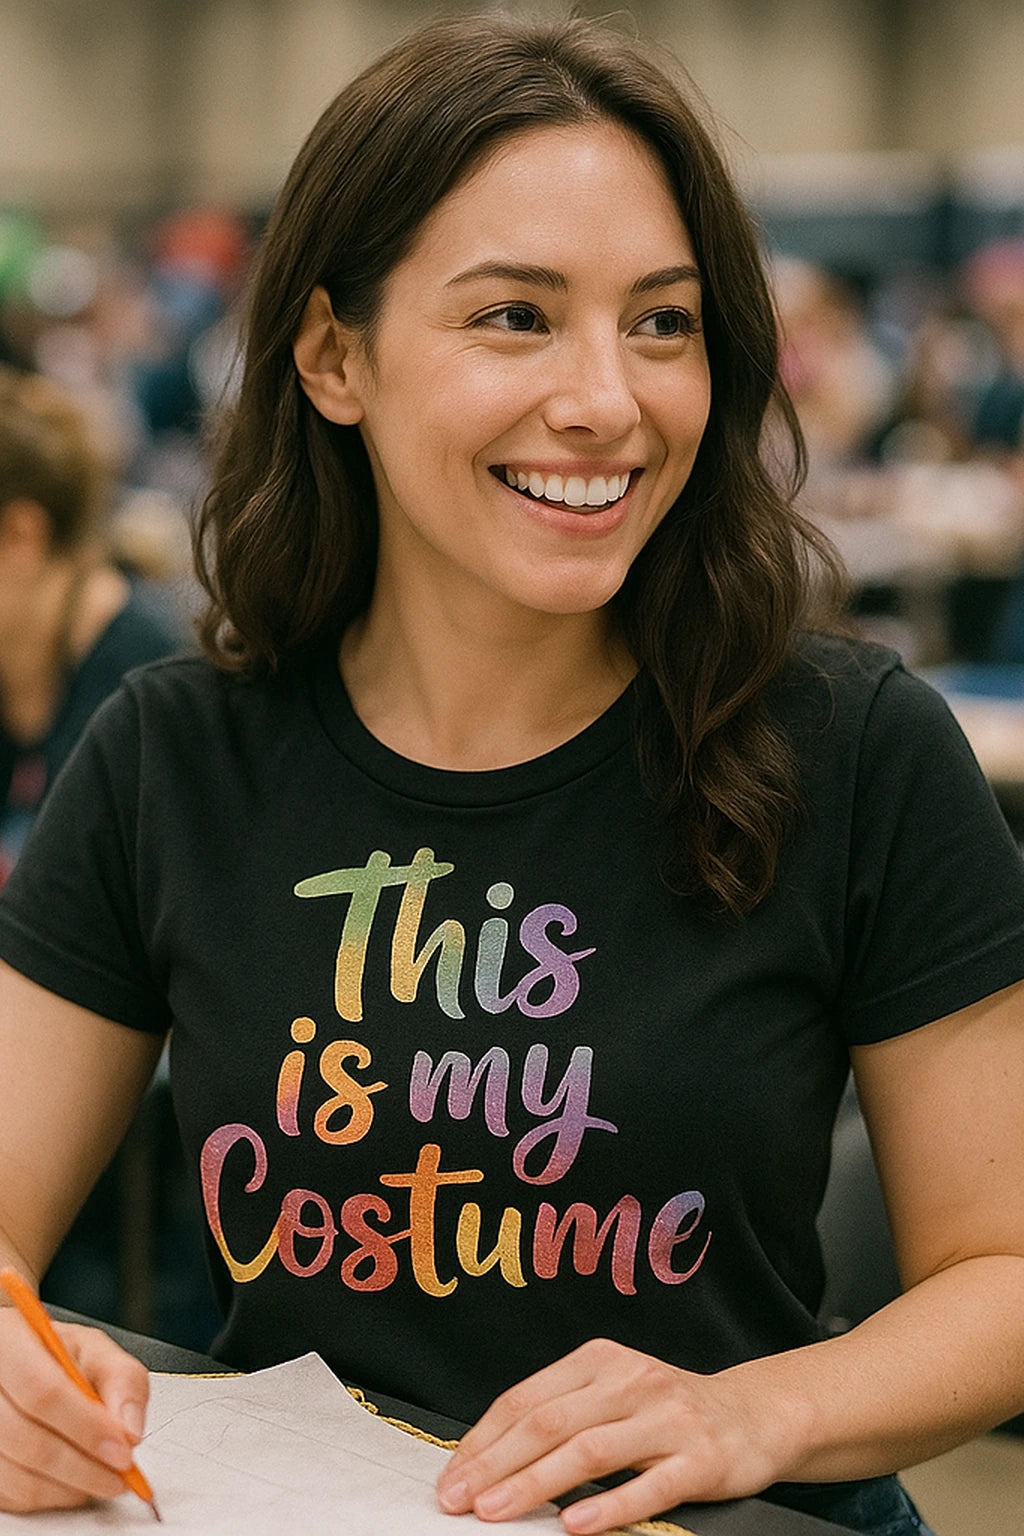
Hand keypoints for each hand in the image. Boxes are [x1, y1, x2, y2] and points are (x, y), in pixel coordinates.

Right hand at [0, 1307, 149, 1512]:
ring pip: (19, 1476)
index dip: (86, 1427)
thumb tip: (130, 1430)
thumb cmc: (58, 1357)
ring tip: (101, 1476)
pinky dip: (51, 1496)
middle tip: (119, 1474)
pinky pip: (13, 1495)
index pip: (43, 1392)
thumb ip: (122, 1380)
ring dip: (70, 1487)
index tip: (122, 1451)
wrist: (27, 1367)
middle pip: (29, 1440)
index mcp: (8, 1342)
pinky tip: (73, 1480)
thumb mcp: (95, 1350)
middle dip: (84, 1466)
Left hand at [435, 1338, 792, 1533]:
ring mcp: (666, 1418)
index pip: (527, 1398)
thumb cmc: (668, 1411)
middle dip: (495, 1464)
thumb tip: (489, 1459)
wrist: (753, 1416)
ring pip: (589, 1450)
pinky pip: (647, 1484)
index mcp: (600, 1359)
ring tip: (497, 1512)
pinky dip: (608, 1505)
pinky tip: (575, 1525)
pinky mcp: (699, 1458)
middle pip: (549, 1423)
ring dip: (535, 1484)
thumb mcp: (613, 1394)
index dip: (483, 1439)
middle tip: (458, 1499)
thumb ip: (562, 1414)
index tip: (451, 1475)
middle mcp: (631, 1380)